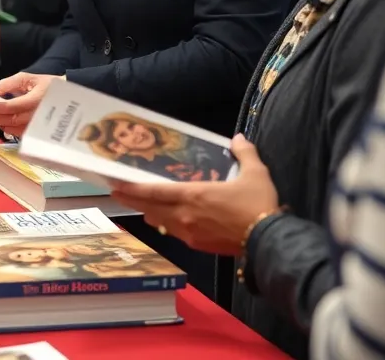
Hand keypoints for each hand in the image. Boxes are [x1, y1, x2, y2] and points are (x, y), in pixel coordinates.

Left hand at [0, 72, 62, 136]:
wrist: (65, 97)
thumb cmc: (46, 85)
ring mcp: (39, 125)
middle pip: (12, 120)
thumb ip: (7, 84)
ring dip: (2, 123)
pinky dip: (10, 129)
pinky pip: (20, 134)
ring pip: (15, 129)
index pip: (12, 106)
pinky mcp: (38, 132)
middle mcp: (39, 114)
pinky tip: (5, 122)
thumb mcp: (26, 79)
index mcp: (37, 98)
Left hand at [108, 135, 279, 255]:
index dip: (132, 189)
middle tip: (118, 193)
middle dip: (132, 200)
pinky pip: (174, 233)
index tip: (115, 184)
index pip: (153, 192)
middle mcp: (184, 215)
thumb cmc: (258, 204)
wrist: (269, 240)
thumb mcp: (255, 173)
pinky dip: (166, 225)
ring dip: (149, 212)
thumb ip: (244, 153)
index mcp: (192, 196)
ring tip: (141, 205)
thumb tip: (238, 138)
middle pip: (150, 208)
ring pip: (160, 222)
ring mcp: (189, 233)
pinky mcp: (198, 245)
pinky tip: (167, 220)